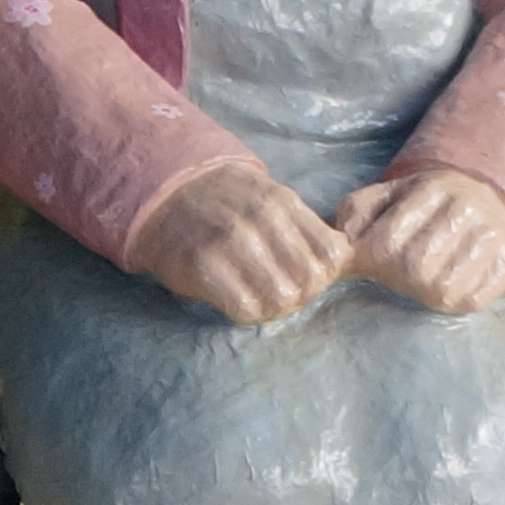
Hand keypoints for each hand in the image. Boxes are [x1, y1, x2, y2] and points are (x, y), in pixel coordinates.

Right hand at [127, 163, 347, 323]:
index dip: (324, 274)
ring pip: (282, 299)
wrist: (165, 192)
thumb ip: (301, 227)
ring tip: (256, 295)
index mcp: (284, 203)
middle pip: (311, 283)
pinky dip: (246, 311)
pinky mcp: (205, 265)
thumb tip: (339, 263)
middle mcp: (263, 220)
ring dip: (272, 306)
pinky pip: (247, 308)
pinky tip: (234, 299)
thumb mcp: (270, 199)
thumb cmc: (225, 202)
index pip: (334, 256)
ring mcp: (232, 242)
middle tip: (278, 289)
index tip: (304, 274)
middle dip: (300, 294)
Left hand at [332, 170, 504, 316]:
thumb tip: (346, 241)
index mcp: (431, 188)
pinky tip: (453, 280)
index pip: (387, 242)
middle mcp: (467, 208)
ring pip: (442, 289)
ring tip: (427, 276)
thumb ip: (358, 211)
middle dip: (399, 277)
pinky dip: (455, 300)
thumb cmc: (430, 207)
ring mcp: (492, 237)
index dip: (371, 260)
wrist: (497, 203)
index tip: (371, 259)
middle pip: (415, 268)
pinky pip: (470, 301)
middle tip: (401, 271)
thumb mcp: (390, 195)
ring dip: (426, 292)